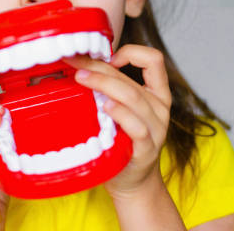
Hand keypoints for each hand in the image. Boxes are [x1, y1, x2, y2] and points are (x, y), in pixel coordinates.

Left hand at [63, 44, 171, 199]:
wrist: (133, 181)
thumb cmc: (123, 141)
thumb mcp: (123, 109)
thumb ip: (112, 88)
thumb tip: (79, 63)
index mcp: (157, 93)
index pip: (153, 60)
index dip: (130, 52)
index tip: (107, 58)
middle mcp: (159, 108)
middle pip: (130, 79)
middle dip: (99, 68)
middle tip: (75, 65)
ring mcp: (155, 129)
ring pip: (132, 98)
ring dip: (104, 84)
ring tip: (82, 79)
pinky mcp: (146, 150)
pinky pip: (136, 128)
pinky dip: (120, 114)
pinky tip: (105, 108)